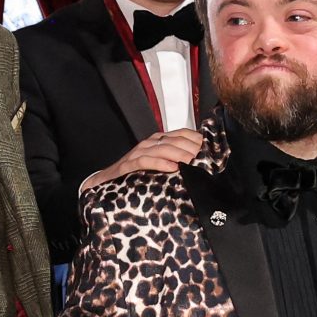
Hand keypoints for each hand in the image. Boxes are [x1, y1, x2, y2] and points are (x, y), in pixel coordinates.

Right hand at [80, 128, 202, 194]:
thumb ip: (176, 162)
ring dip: (179, 154)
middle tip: (205, 158)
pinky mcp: (128, 165)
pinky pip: (145, 160)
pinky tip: (172, 167)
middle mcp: (149, 143)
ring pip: (162, 148)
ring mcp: (138, 152)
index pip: (182, 134)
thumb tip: (200, 166)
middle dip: (191, 148)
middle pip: (175, 140)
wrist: (106, 182)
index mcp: (159, 140)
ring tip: (192, 162)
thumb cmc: (136, 175)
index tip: (211, 149)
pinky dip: (159, 163)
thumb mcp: (160, 166)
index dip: (197, 140)